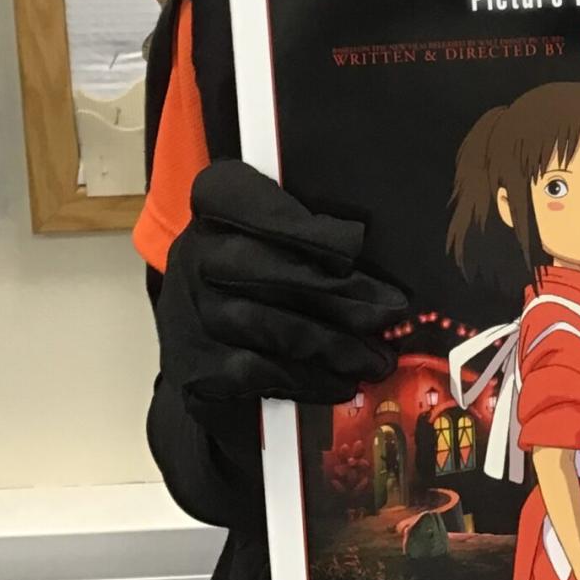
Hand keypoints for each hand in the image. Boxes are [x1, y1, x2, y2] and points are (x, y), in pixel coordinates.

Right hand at [155, 160, 407, 456]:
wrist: (208, 338)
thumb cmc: (262, 274)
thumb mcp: (278, 236)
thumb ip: (313, 233)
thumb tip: (373, 257)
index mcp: (213, 205)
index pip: (240, 197)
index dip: (295, 222)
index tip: (353, 244)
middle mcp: (193, 254)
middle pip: (260, 267)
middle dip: (336, 292)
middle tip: (390, 311)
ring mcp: (190, 314)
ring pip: (265, 326)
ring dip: (332, 345)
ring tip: (377, 357)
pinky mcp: (195, 368)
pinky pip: (258, 373)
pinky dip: (308, 380)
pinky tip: (342, 382)